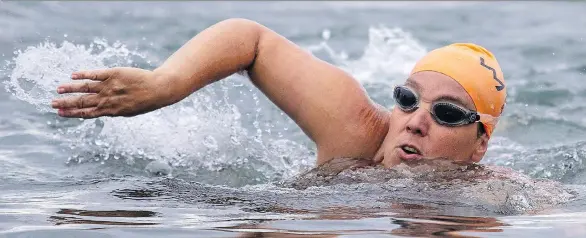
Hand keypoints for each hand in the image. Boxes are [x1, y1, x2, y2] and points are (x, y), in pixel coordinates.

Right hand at [51, 67, 170, 118]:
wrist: (158, 89)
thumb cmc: (144, 102)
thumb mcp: (127, 111)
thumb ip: (112, 110)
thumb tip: (99, 110)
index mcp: (110, 111)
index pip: (86, 113)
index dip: (71, 113)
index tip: (59, 113)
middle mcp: (107, 99)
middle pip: (81, 101)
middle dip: (65, 103)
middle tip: (51, 103)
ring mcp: (109, 86)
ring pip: (85, 88)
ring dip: (70, 89)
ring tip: (58, 89)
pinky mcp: (113, 74)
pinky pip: (95, 74)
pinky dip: (84, 74)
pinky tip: (74, 75)